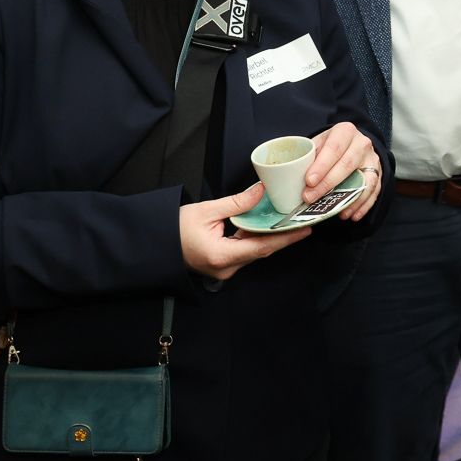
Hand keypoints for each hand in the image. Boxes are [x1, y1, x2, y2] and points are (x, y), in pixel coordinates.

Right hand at [180, 184, 311, 279]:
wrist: (155, 244)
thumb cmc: (174, 228)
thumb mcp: (207, 210)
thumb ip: (237, 202)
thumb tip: (260, 191)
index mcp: (222, 255)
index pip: (262, 247)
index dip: (286, 238)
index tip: (305, 229)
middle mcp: (226, 267)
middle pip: (262, 250)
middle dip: (283, 236)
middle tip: (302, 221)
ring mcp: (224, 269)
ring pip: (254, 251)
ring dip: (270, 236)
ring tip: (290, 221)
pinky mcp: (223, 264)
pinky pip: (245, 251)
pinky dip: (256, 238)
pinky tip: (267, 226)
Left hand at [305, 121, 382, 220]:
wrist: (353, 143)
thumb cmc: (332, 145)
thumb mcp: (320, 142)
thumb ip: (310, 155)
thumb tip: (291, 176)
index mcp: (345, 131)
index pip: (334, 149)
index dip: (321, 166)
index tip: (308, 181)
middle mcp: (362, 143)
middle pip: (347, 165)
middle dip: (328, 184)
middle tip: (310, 198)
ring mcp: (372, 159)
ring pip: (364, 180)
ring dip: (350, 199)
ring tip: (336, 212)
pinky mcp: (379, 173)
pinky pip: (374, 191)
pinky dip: (364, 205)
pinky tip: (352, 215)